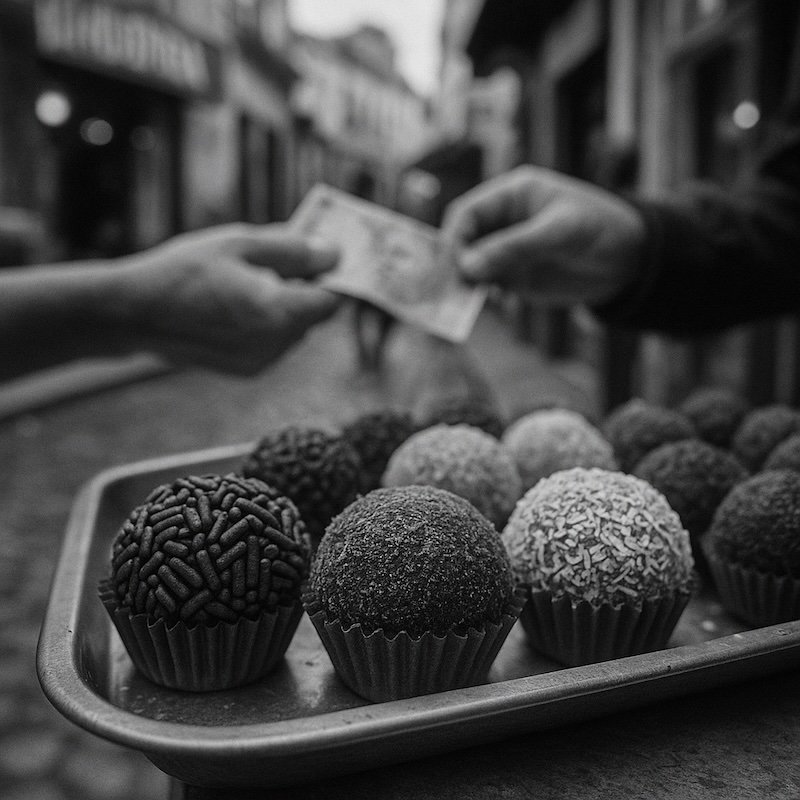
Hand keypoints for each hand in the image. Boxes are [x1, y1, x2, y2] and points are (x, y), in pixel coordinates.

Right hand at [112, 223, 341, 373]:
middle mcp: (277, 344)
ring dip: (284, 307)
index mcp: (279, 311)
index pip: (333, 300)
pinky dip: (266, 324)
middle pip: (314, 315)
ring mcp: (263, 361)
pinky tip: (233, 307)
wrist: (133, 315)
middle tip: (270, 264)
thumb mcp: (240, 243)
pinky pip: (274, 343)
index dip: (331, 278)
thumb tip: (335, 254)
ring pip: (295, 330)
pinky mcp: (247, 370)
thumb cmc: (184, 271)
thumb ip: (294, 250)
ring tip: (244, 283)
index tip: (316, 258)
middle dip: (303, 289)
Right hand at [441, 165, 646, 305]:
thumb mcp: (560, 232)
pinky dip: (476, 299)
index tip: (450, 265)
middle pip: (461, 241)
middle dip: (451, 264)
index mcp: (511, 195)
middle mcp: (502, 222)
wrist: (628, 261)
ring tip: (454, 305)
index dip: (452, 237)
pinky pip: (484, 288)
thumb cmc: (600, 229)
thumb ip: (516, 247)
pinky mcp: (512, 278)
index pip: (467, 213)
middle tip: (443, 290)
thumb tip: (468, 266)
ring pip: (469, 267)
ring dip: (460, 285)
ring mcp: (505, 251)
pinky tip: (473, 310)